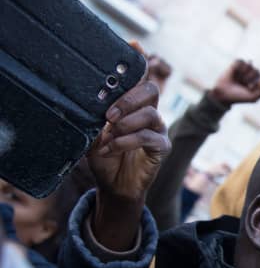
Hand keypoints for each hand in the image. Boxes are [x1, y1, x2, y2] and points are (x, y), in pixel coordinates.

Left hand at [88, 80, 169, 249]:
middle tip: (109, 115)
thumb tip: (90, 104)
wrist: (113, 185)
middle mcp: (150, 114)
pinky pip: (148, 138)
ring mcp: (158, 130)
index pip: (138, 82)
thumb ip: (95, 119)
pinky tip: (109, 149)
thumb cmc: (104, 156)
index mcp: (134, 106)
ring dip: (125, 124)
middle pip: (151, 90)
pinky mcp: (162, 148)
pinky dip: (125, 142)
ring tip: (108, 136)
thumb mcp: (93, 134)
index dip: (127, 82)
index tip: (104, 96)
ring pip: (150, 114)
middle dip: (128, 100)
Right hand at [209, 59, 259, 106]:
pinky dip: (238, 68)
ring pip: (250, 64)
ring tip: (239, 79)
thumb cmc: (239, 96)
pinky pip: (242, 61)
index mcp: (259, 81)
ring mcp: (245, 68)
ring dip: (244, 74)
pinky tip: (235, 73)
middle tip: (243, 85)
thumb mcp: (253, 98)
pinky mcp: (236, 64)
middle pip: (257, 71)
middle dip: (249, 79)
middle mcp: (253, 73)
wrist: (224, 94)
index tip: (251, 88)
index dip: (258, 83)